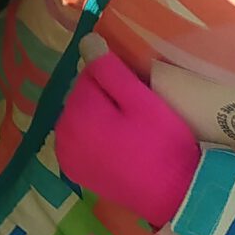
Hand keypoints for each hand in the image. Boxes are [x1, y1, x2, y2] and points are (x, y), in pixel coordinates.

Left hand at [56, 50, 201, 229]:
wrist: (174, 195)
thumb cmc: (161, 144)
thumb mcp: (142, 102)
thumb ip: (110, 71)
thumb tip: (86, 39)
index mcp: (75, 112)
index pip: (88, 77)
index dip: (114, 81)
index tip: (136, 95)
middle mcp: (61, 132)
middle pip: (80, 98)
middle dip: (103, 99)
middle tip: (135, 116)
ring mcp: (65, 154)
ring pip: (79, 118)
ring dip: (97, 118)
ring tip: (127, 132)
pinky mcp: (74, 170)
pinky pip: (78, 140)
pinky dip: (92, 137)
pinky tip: (115, 145)